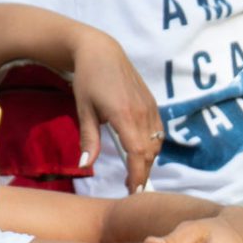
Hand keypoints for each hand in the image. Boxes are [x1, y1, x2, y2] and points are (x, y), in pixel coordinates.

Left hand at [67, 26, 164, 192]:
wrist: (102, 51)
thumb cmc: (88, 80)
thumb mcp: (84, 110)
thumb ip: (88, 139)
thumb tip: (85, 166)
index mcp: (123, 115)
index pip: (137, 153)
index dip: (137, 175)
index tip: (132, 191)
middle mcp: (141, 112)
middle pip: (149, 153)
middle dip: (142, 173)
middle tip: (131, 188)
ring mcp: (150, 107)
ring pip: (156, 144)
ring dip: (148, 160)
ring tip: (135, 172)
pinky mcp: (153, 104)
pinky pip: (158, 132)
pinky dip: (152, 146)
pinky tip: (141, 151)